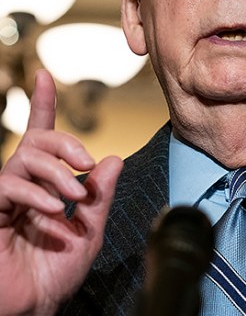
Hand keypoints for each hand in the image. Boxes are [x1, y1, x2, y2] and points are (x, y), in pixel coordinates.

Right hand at [0, 70, 122, 314]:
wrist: (34, 307)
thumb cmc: (55, 274)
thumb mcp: (89, 231)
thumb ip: (99, 196)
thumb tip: (112, 159)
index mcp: (44, 187)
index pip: (41, 139)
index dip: (43, 105)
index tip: (46, 76)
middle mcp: (21, 187)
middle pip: (37, 141)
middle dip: (67, 144)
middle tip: (88, 164)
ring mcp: (3, 199)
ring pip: (25, 158)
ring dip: (58, 172)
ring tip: (75, 197)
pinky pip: (8, 185)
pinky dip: (36, 192)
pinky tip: (54, 209)